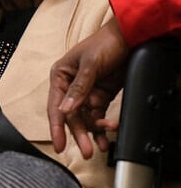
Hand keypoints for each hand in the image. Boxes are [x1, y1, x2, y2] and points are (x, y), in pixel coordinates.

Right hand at [48, 19, 128, 158]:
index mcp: (60, 77)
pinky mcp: (101, 95)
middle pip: (72, 117)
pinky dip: (103, 126)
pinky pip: (99, 115)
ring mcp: (86, 92)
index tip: (59, 145)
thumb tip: (66, 109)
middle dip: (79, 134)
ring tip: (102, 145)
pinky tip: (108, 133)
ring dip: (94, 132)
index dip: (57, 127)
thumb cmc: (105, 43)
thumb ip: (79, 87)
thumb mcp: (90, 64)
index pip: (56, 106)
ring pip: (86, 118)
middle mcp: (70, 87)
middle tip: (86, 151)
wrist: (131, 37)